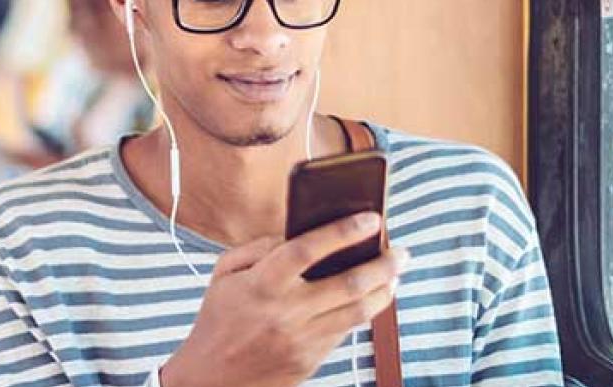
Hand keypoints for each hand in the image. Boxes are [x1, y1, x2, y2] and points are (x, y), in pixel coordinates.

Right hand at [161, 212, 409, 386]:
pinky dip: (364, 311)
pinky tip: (372, 297)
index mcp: (261, 284)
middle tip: (401, 250)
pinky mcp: (311, 360)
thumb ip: (259, 246)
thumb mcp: (225, 273)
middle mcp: (286, 312)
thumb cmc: (219, 319)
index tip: (372, 218)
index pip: (308, 249)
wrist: (211, 378)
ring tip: (396, 273)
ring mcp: (301, 340)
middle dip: (383, 263)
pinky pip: (346, 331)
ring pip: (358, 312)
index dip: (343, 231)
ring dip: (385, 289)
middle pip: (349, 283)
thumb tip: (299, 233)